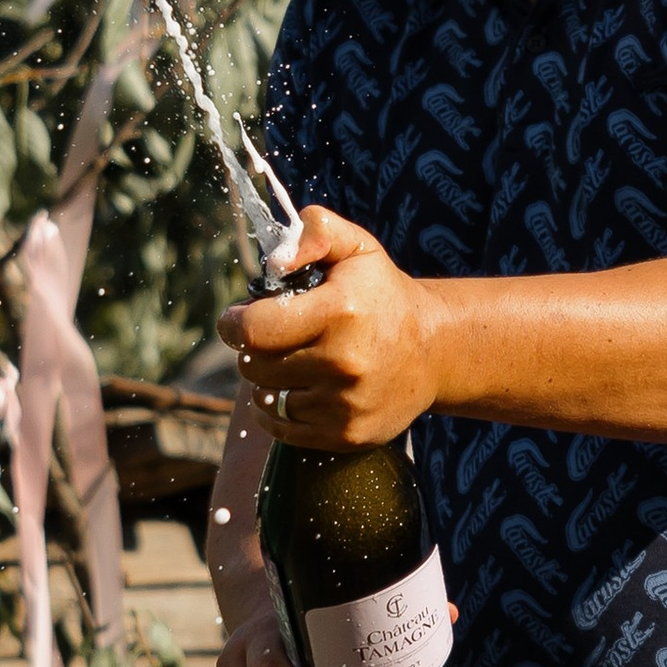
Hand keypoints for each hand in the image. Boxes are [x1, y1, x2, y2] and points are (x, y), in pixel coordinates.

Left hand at [220, 202, 434, 446]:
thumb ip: (314, 232)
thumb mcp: (355, 247)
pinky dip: (277, 412)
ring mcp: (346, 405)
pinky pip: (283, 429)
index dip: (233, 323)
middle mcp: (343, 363)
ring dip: (266, 381)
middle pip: (255, 366)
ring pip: (266, 399)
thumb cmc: (381, 294)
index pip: (253, 330)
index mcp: (339, 313)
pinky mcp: (348, 435)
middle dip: (252, 349)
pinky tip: (294, 390)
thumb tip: (276, 262)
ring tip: (287, 362)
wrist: (433, 350)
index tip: (236, 317)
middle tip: (272, 337)